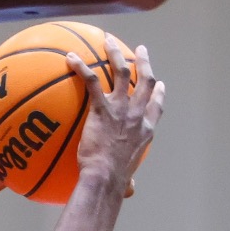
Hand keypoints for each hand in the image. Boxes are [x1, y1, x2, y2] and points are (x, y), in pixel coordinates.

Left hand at [67, 42, 163, 195]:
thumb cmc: (114, 182)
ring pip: (122, 72)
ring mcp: (121, 109)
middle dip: (144, 63)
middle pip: (146, 81)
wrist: (106, 177)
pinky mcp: (102, 108)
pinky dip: (81, 67)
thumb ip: (129, 180)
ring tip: (108, 40)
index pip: (156, 107)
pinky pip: (92, 81)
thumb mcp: (127, 179)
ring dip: (116, 54)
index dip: (159, 93)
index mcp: (145, 130)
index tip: (159, 84)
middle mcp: (137, 115)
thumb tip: (129, 190)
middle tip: (141, 51)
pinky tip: (70, 58)